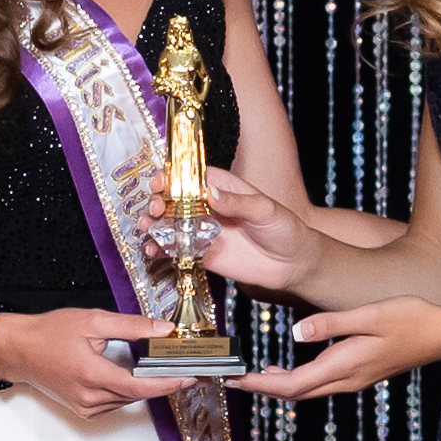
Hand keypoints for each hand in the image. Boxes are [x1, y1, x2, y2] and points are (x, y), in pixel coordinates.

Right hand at [0, 308, 182, 417]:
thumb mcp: (92, 321)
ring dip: (144, 387)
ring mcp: (84, 406)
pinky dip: (126, 391)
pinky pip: (114, 404)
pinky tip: (129, 376)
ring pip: (127, 400)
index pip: (139, 386)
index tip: (188, 377)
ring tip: (158, 369)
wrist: (18, 350)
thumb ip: (131, 326)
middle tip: (182, 368)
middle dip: (161, 383)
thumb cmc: (48, 333)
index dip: (167, 384)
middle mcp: (88, 396)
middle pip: (137, 395)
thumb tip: (162, 330)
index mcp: (91, 374)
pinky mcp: (82, 410)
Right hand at [146, 167, 319, 295]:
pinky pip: (176, 248)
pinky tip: (153, 250)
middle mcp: (208, 206)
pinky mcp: (202, 252)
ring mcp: (203, 229)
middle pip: (173, 198)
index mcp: (222, 187)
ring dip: (153, 224)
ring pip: (170, 223)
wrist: (294, 264)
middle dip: (158, 201)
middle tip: (155, 210)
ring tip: (147, 229)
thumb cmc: (285, 229)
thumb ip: (238, 202)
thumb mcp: (265, 210)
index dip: (170, 177)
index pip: (189, 175)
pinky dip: (161, 248)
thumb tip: (210, 193)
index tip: (158, 183)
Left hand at [245, 296, 440, 400]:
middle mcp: (346, 379)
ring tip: (252, 376)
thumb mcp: (368, 315)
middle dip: (262, 388)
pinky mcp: (360, 374)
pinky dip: (297, 380)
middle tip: (232, 379)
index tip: (235, 379)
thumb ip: (330, 324)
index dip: (260, 384)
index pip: (292, 383)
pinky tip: (286, 369)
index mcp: (344, 365)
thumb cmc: (410, 319)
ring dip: (278, 385)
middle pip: (295, 392)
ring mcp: (354, 380)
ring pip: (307, 390)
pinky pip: (320, 384)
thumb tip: (295, 333)